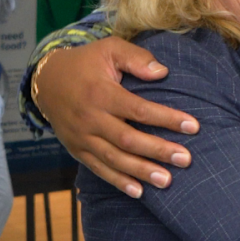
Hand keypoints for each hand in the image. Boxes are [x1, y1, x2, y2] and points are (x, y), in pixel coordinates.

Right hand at [32, 37, 197, 197]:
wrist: (46, 81)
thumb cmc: (86, 63)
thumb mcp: (109, 49)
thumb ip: (136, 58)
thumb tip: (162, 72)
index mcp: (101, 93)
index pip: (138, 110)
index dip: (166, 119)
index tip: (193, 126)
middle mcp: (90, 118)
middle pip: (128, 139)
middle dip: (158, 150)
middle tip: (186, 159)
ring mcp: (82, 137)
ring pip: (114, 159)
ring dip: (141, 171)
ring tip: (167, 180)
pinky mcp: (77, 150)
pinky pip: (98, 169)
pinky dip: (118, 182)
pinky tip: (138, 191)